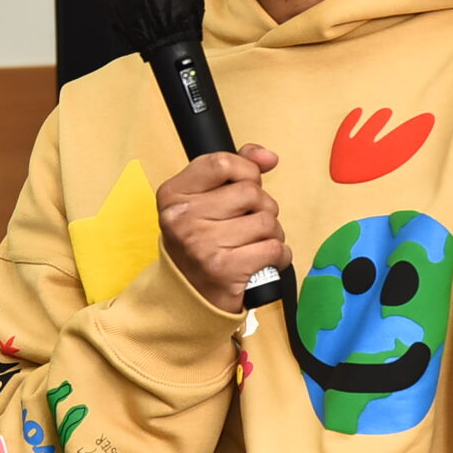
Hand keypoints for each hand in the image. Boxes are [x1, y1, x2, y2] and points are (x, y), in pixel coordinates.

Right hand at [156, 144, 289, 313]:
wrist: (189, 294)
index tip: (249, 184)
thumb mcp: (205, 199)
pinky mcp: (225, 269)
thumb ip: (235, 169)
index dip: (247, 171)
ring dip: (272, 233)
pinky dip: (279, 255)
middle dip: (262, 207)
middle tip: (250, 223)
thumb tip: (268, 157)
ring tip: (255, 243)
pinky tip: (264, 260)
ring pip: (267, 221)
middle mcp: (183, 217)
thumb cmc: (202, 241)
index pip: (222, 163)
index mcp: (174, 194)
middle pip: (251, 192)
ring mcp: (202, 244)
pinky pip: (274, 248)